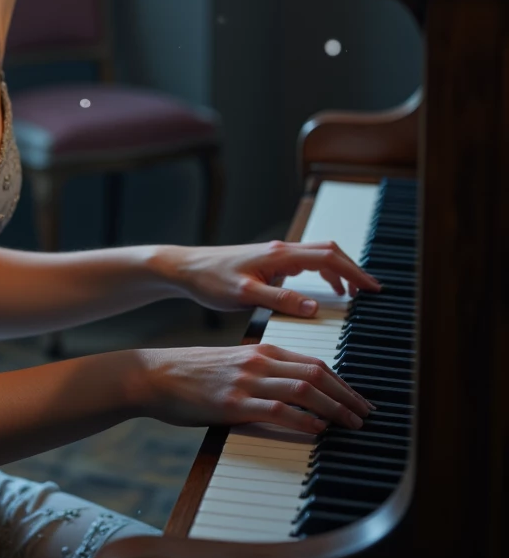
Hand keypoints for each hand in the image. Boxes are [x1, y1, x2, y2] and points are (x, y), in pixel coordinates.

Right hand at [138, 342, 374, 435]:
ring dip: (335, 408)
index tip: (358, 400)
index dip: (342, 382)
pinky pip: (278, 409)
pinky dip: (304, 419)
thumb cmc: (192, 374)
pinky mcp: (234, 403)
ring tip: (352, 424)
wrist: (154, 374)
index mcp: (262, 350)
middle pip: (317, 373)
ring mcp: (247, 381)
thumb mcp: (233, 365)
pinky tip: (318, 429)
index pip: (314, 362)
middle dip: (347, 395)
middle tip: (366, 414)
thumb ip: (263, 373)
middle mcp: (259, 361)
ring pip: (304, 388)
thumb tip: (292, 392)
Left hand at [169, 239, 381, 316]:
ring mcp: (275, 255)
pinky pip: (305, 264)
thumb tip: (315, 306)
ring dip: (338, 271)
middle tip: (371, 291)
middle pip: (328, 252)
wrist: (186, 270)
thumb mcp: (245, 295)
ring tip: (353, 294)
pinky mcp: (268, 262)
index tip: (372, 288)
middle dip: (352, 269)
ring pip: (317, 256)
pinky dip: (322, 274)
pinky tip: (323, 293)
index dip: (353, 271)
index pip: (327, 256)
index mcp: (279, 255)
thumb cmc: (210, 280)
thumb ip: (280, 300)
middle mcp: (280, 250)